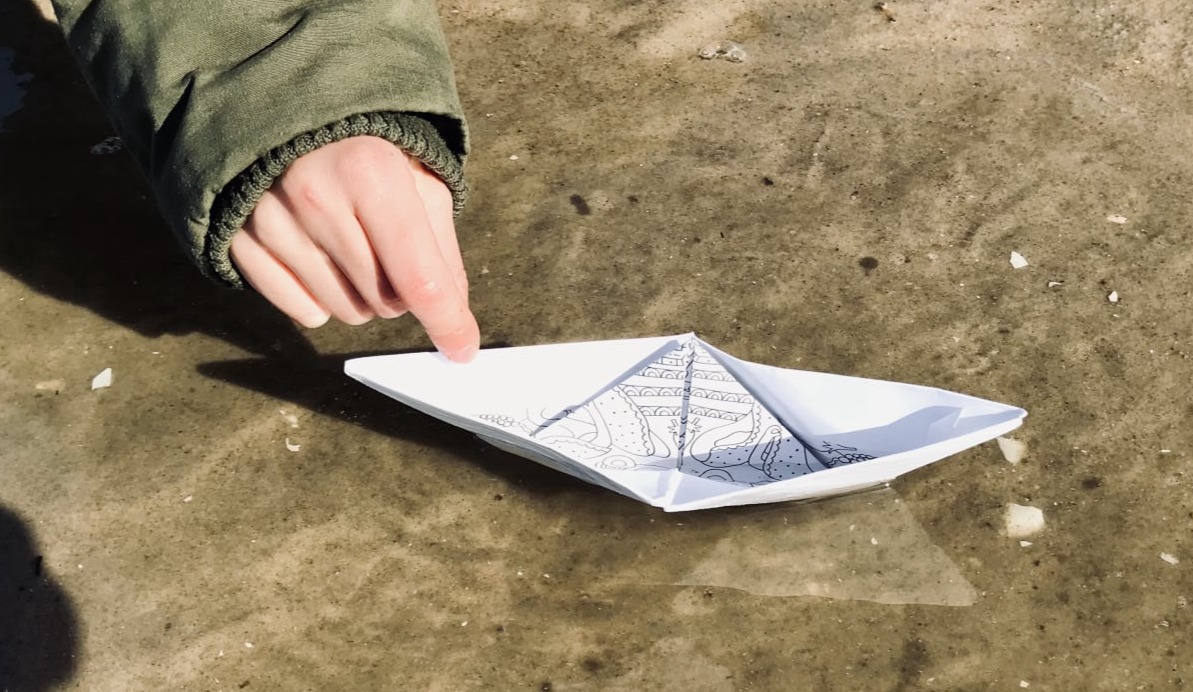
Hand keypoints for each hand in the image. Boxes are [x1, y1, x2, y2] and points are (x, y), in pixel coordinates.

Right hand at [230, 136, 478, 361]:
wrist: (283, 106)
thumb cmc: (364, 145)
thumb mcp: (418, 177)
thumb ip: (441, 247)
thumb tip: (453, 311)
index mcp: (371, 174)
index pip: (418, 277)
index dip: (447, 322)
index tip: (462, 349)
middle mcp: (316, 198)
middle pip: (384, 301)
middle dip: (401, 292)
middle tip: (392, 252)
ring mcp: (272, 223)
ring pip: (344, 311)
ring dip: (362, 297)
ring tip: (354, 248)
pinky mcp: (241, 242)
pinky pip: (301, 310)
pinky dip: (321, 299)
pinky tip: (321, 260)